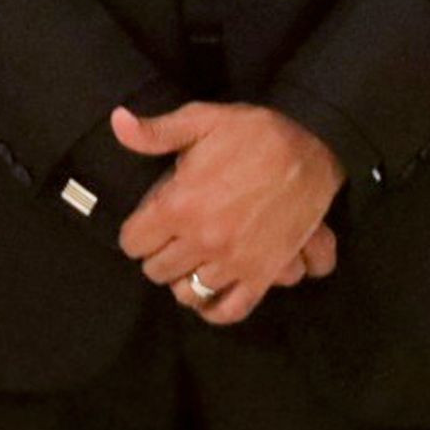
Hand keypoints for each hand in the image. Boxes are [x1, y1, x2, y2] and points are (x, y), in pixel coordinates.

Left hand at [112, 102, 343, 325]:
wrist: (312, 151)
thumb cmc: (254, 134)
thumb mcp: (201, 120)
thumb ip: (155, 131)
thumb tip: (117, 121)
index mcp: (178, 204)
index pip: (133, 242)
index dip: (135, 232)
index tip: (146, 223)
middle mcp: (201, 240)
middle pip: (156, 270)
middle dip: (156, 255)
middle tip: (167, 239)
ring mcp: (232, 262)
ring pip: (187, 292)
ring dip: (182, 279)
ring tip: (188, 262)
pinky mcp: (262, 274)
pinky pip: (230, 309)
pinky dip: (215, 309)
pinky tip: (208, 296)